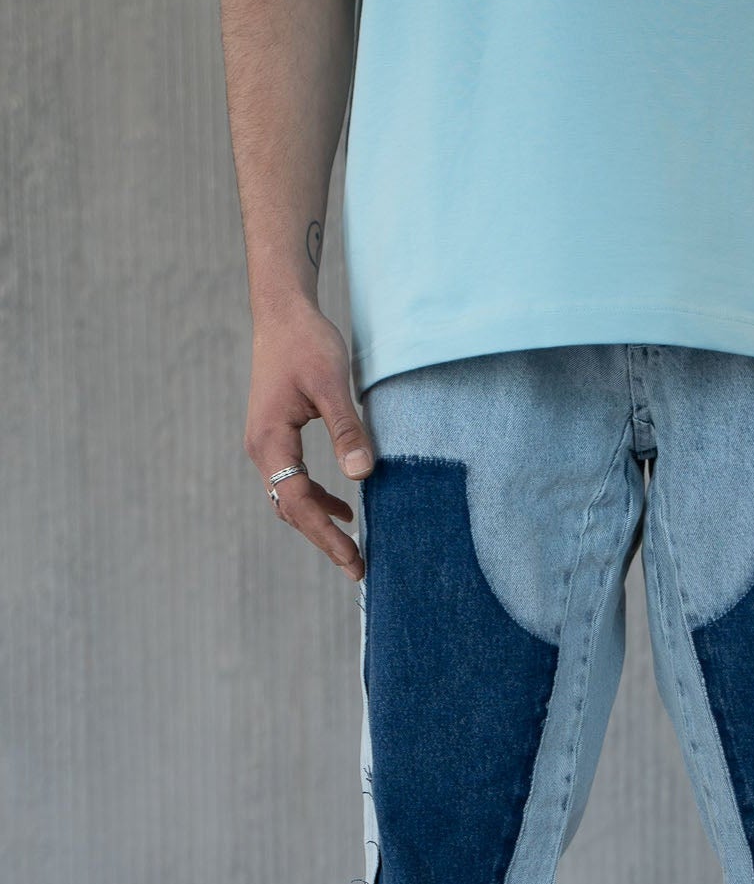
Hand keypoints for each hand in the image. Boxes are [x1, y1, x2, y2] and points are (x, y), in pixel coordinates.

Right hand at [244, 302, 372, 581]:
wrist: (282, 313)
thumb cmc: (307, 343)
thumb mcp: (332, 384)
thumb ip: (347, 430)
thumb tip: (361, 475)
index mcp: (270, 441)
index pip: (299, 502)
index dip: (327, 535)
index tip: (354, 559)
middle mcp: (262, 449)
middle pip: (291, 510)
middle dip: (324, 541)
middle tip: (358, 569)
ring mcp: (266, 445)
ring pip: (290, 499)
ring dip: (319, 524)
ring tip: (352, 549)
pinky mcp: (276, 438)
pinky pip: (293, 482)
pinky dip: (316, 501)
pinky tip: (345, 508)